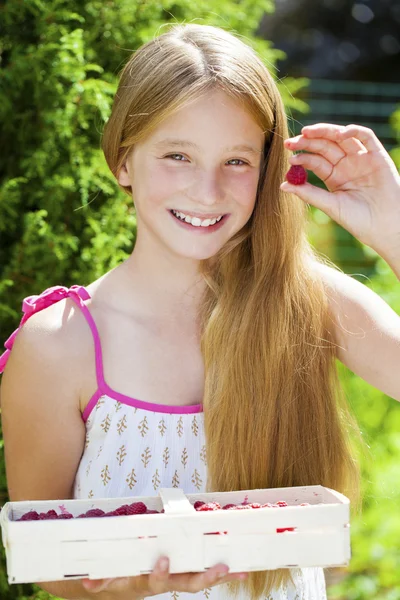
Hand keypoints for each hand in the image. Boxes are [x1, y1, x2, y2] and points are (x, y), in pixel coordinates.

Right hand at [81, 556, 247, 596]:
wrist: (113, 585)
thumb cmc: (112, 577)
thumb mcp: (104, 579)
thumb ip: (99, 580)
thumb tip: (88, 581)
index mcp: (144, 582)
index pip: (155, 581)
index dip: (160, 573)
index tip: (164, 561)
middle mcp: (162, 583)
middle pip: (185, 584)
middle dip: (203, 579)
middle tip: (219, 569)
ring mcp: (173, 579)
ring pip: (198, 580)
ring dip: (219, 577)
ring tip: (238, 571)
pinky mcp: (180, 574)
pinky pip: (202, 573)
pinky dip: (222, 574)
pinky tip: (242, 570)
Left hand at [280, 123, 399, 257]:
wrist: (385, 227)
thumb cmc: (359, 220)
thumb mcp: (330, 206)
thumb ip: (309, 193)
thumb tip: (282, 185)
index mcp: (334, 177)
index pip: (315, 160)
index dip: (302, 156)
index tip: (288, 156)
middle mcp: (346, 165)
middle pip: (325, 146)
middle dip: (308, 141)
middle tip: (291, 141)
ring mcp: (361, 158)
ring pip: (341, 138)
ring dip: (325, 132)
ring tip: (308, 132)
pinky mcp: (377, 155)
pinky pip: (365, 137)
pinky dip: (353, 131)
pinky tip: (339, 133)